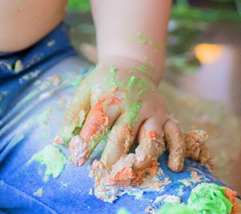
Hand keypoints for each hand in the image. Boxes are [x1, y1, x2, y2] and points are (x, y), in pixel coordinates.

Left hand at [57, 60, 211, 185]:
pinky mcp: (166, 116)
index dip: (87, 142)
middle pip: (124, 133)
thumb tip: (62, 140)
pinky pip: (176, 133)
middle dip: (113, 157)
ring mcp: (152, 110)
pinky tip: (173, 167)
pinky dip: (178, 150)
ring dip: (142, 158)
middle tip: (103, 175)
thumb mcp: (85, 89)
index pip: (98, 122)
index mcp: (111, 96)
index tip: (78, 161)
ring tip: (131, 173)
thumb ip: (74, 113)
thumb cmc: (104, 82)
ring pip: (152, 137)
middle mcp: (134, 104)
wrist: (131, 65)